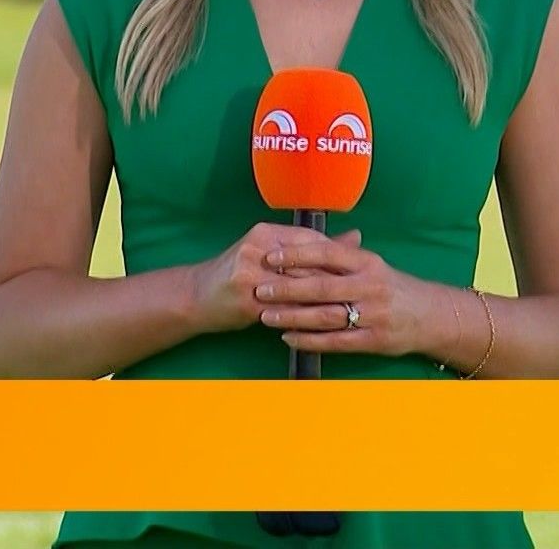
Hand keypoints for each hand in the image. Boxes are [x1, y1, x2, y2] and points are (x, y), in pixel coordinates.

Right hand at [186, 222, 347, 333]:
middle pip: (307, 263)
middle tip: (361, 293)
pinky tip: (323, 326)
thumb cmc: (239, 276)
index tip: (361, 269)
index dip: (337, 256)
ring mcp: (250, 272)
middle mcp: (257, 248)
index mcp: (266, 233)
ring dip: (325, 301)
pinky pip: (284, 309)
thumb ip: (312, 248)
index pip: (310, 240)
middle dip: (336, 280)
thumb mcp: (271, 255)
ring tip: (350, 310)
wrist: (196, 297)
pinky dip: (305, 317)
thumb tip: (356, 237)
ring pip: (298, 287)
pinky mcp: (246, 298)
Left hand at [254, 231, 438, 356]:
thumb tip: (298, 245)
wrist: (429, 316)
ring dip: (292, 316)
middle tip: (260, 288)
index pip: (327, 253)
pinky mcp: (373, 341)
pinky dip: (308, 341)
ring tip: (266, 315)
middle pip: (322, 286)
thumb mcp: (371, 266)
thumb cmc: (391, 287)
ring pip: (325, 316)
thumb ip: (340, 258)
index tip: (271, 256)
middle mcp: (370, 286)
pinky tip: (288, 338)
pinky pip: (334, 341)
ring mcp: (372, 315)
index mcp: (368, 262)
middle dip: (287, 288)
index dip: (297, 254)